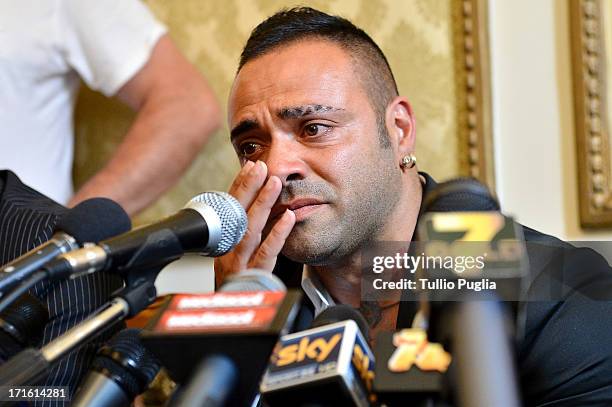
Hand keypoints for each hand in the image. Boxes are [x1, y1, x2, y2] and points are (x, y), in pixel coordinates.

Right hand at [214, 160, 295, 286]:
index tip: (250, 165)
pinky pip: (266, 255)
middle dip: (248, 188)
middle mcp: (226, 252)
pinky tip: (289, 219)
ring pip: (250, 231)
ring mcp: (238, 265)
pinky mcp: (252, 279)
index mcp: (220, 243)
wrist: (227, 323)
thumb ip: (242, 233)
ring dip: (262, 205)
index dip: (239, 186)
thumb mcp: (232, 257)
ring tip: (274, 183)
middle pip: (236, 215)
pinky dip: (277, 235)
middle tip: (260, 166)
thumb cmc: (233, 287)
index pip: (228, 208)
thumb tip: (253, 205)